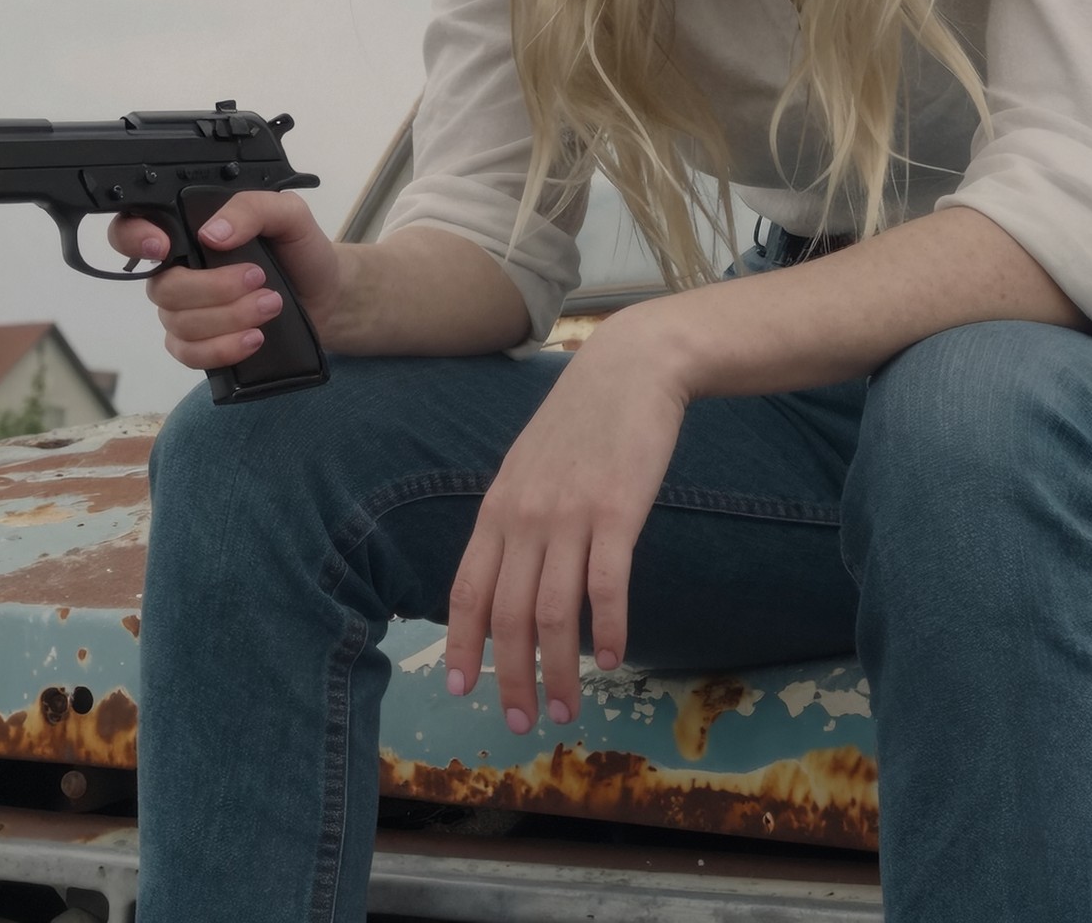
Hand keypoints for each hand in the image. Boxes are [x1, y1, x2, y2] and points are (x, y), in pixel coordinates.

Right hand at [109, 190, 346, 373]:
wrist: (326, 295)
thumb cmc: (300, 249)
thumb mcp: (287, 214)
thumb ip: (250, 209)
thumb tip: (211, 233)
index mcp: (187, 231)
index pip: (131, 230)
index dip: (133, 238)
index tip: (163, 247)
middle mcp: (177, 270)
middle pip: (162, 287)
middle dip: (213, 288)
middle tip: (259, 279)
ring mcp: (184, 312)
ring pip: (178, 323)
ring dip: (228, 318)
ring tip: (270, 305)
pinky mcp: (199, 345)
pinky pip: (188, 355)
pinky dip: (222, 349)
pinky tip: (253, 339)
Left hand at [443, 309, 692, 733]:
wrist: (630, 369)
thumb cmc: (581, 423)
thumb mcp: (528, 468)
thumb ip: (513, 520)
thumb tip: (504, 577)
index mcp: (497, 509)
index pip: (466, 591)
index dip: (461, 645)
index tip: (462, 688)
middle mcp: (524, 517)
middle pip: (507, 615)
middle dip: (512, 677)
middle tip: (526, 722)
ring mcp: (569, 515)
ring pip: (554, 612)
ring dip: (559, 669)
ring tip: (568, 707)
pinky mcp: (616, 512)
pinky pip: (606, 585)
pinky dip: (607, 629)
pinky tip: (610, 658)